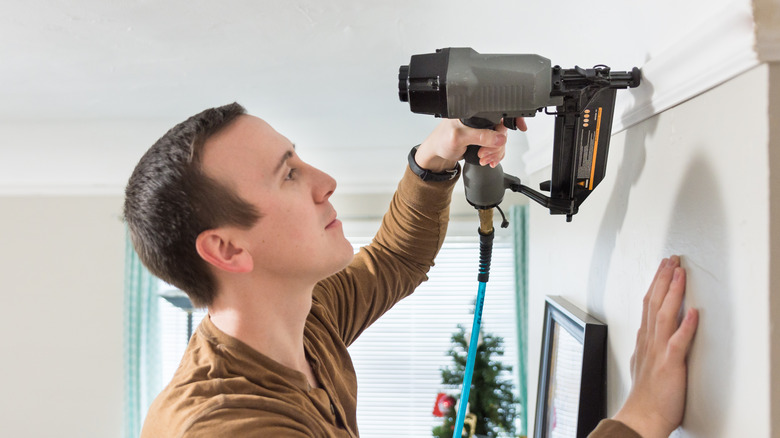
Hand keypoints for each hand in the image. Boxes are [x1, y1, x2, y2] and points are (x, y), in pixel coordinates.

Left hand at [413, 118, 526, 172]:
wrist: (437, 155)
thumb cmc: (441, 141)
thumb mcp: (458, 137)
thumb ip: (479, 136)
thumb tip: (499, 137)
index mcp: (473, 111)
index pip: (498, 111)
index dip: (511, 118)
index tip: (520, 127)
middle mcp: (479, 119)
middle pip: (502, 129)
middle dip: (496, 144)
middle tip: (485, 152)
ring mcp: (482, 130)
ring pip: (501, 140)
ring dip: (495, 152)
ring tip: (483, 158)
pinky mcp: (482, 140)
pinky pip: (497, 147)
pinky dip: (495, 155)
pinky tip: (487, 159)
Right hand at [613, 256, 698, 437]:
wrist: (641, 417)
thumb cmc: (645, 396)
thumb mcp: (640, 364)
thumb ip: (644, 346)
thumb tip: (644, 333)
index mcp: (644, 341)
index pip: (648, 304)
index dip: (656, 284)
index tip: (664, 268)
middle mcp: (649, 342)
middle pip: (654, 302)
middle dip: (663, 279)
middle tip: (671, 260)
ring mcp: (658, 351)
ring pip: (663, 314)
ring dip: (672, 292)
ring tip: (679, 274)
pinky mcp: (670, 364)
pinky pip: (678, 341)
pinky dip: (685, 325)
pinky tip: (692, 311)